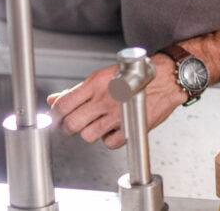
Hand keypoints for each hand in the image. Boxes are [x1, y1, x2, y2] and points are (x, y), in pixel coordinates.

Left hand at [47, 54, 186, 148]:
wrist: (166, 79)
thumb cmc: (135, 76)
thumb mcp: (102, 77)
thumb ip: (77, 91)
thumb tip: (53, 100)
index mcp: (96, 84)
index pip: (63, 105)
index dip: (55, 116)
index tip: (56, 120)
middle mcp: (105, 99)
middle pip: (72, 124)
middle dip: (69, 128)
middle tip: (74, 125)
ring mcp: (118, 115)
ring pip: (88, 136)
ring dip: (90, 133)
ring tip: (99, 124)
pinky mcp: (131, 127)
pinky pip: (110, 143)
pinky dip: (109, 139)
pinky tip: (114, 128)